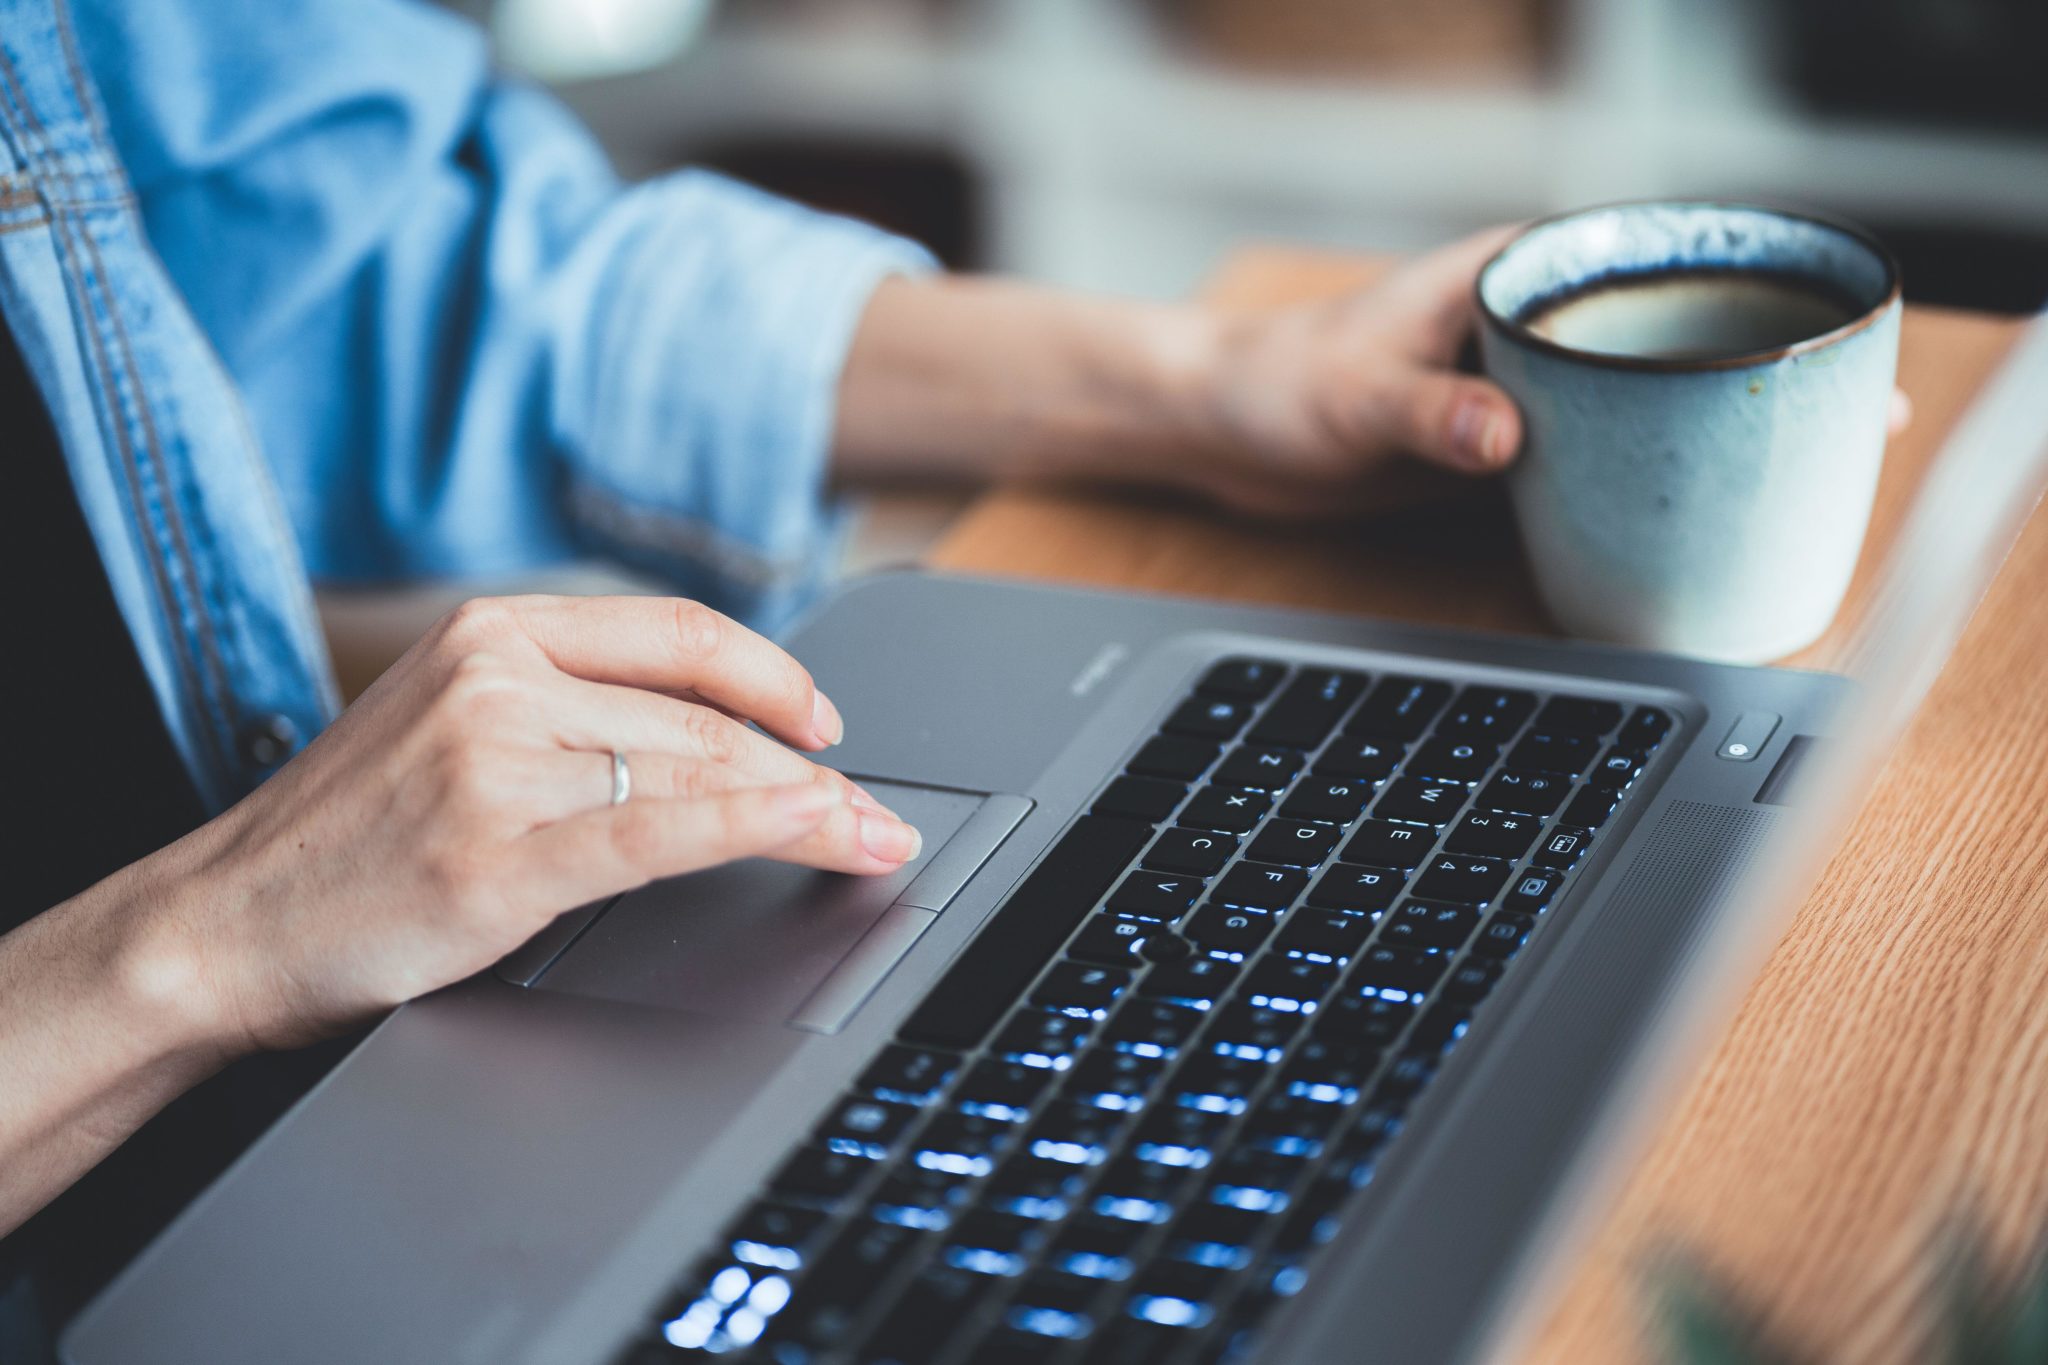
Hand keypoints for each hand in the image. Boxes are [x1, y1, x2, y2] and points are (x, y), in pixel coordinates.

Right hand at [137, 595, 920, 1053]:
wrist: (221, 924)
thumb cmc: (341, 836)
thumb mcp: (446, 723)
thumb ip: (561, 705)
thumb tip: (706, 733)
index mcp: (492, 630)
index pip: (680, 633)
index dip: (775, 676)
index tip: (826, 723)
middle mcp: (498, 679)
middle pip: (706, 716)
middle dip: (812, 770)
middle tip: (874, 815)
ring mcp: (496, 763)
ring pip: (700, 770)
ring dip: (810, 810)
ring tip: (870, 841)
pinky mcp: (498, 855)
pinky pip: (662, 830)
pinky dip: (757, 825)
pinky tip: (817, 829)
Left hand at [1169, 228, 1916, 519]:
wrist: (1220, 429)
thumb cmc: (1276, 385)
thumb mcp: (1353, 399)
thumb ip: (1428, 414)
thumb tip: (1506, 437)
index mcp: (1516, 275)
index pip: (1655, 265)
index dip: (1749, 296)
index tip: (1823, 334)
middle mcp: (1536, 323)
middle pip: (1671, 340)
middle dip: (1757, 376)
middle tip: (1852, 420)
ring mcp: (1528, 386)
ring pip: (1642, 407)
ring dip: (1707, 440)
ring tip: (1800, 477)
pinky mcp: (1507, 447)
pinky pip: (1594, 462)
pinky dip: (1641, 488)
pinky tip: (1691, 523)